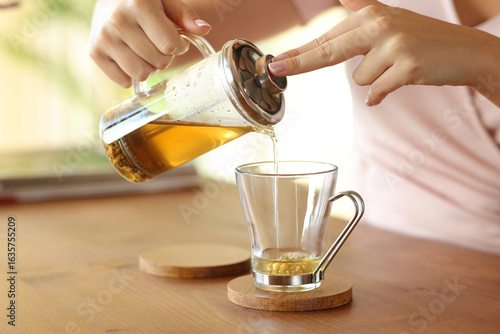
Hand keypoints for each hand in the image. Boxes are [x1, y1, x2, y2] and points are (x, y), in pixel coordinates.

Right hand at [89, 0, 210, 87]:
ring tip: (147, 51)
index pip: (170, 45)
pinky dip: (131, 74)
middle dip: (165, 56)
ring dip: (150, 67)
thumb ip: (185, 15)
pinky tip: (131, 57)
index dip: (179, 45)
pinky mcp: (94, 52)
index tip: (177, 38)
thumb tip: (204, 29)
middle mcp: (117, 22)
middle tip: (160, 44)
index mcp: (138, 5)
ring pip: (141, 74)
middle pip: (158, 62)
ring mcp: (104, 38)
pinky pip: (123, 80)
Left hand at [268, 0, 498, 105]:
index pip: (328, 38)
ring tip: (396, 67)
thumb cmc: (422, 39)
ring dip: (375, 80)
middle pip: (328, 52)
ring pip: (359, 79)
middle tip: (277, 70)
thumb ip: (362, 12)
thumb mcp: (390, 18)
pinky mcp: (406, 66)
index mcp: (371, 15)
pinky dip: (383, 94)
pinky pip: (376, 92)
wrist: (464, 52)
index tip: (277, 63)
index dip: (300, 53)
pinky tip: (399, 82)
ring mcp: (393, 45)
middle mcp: (379, 25)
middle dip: (301, 63)